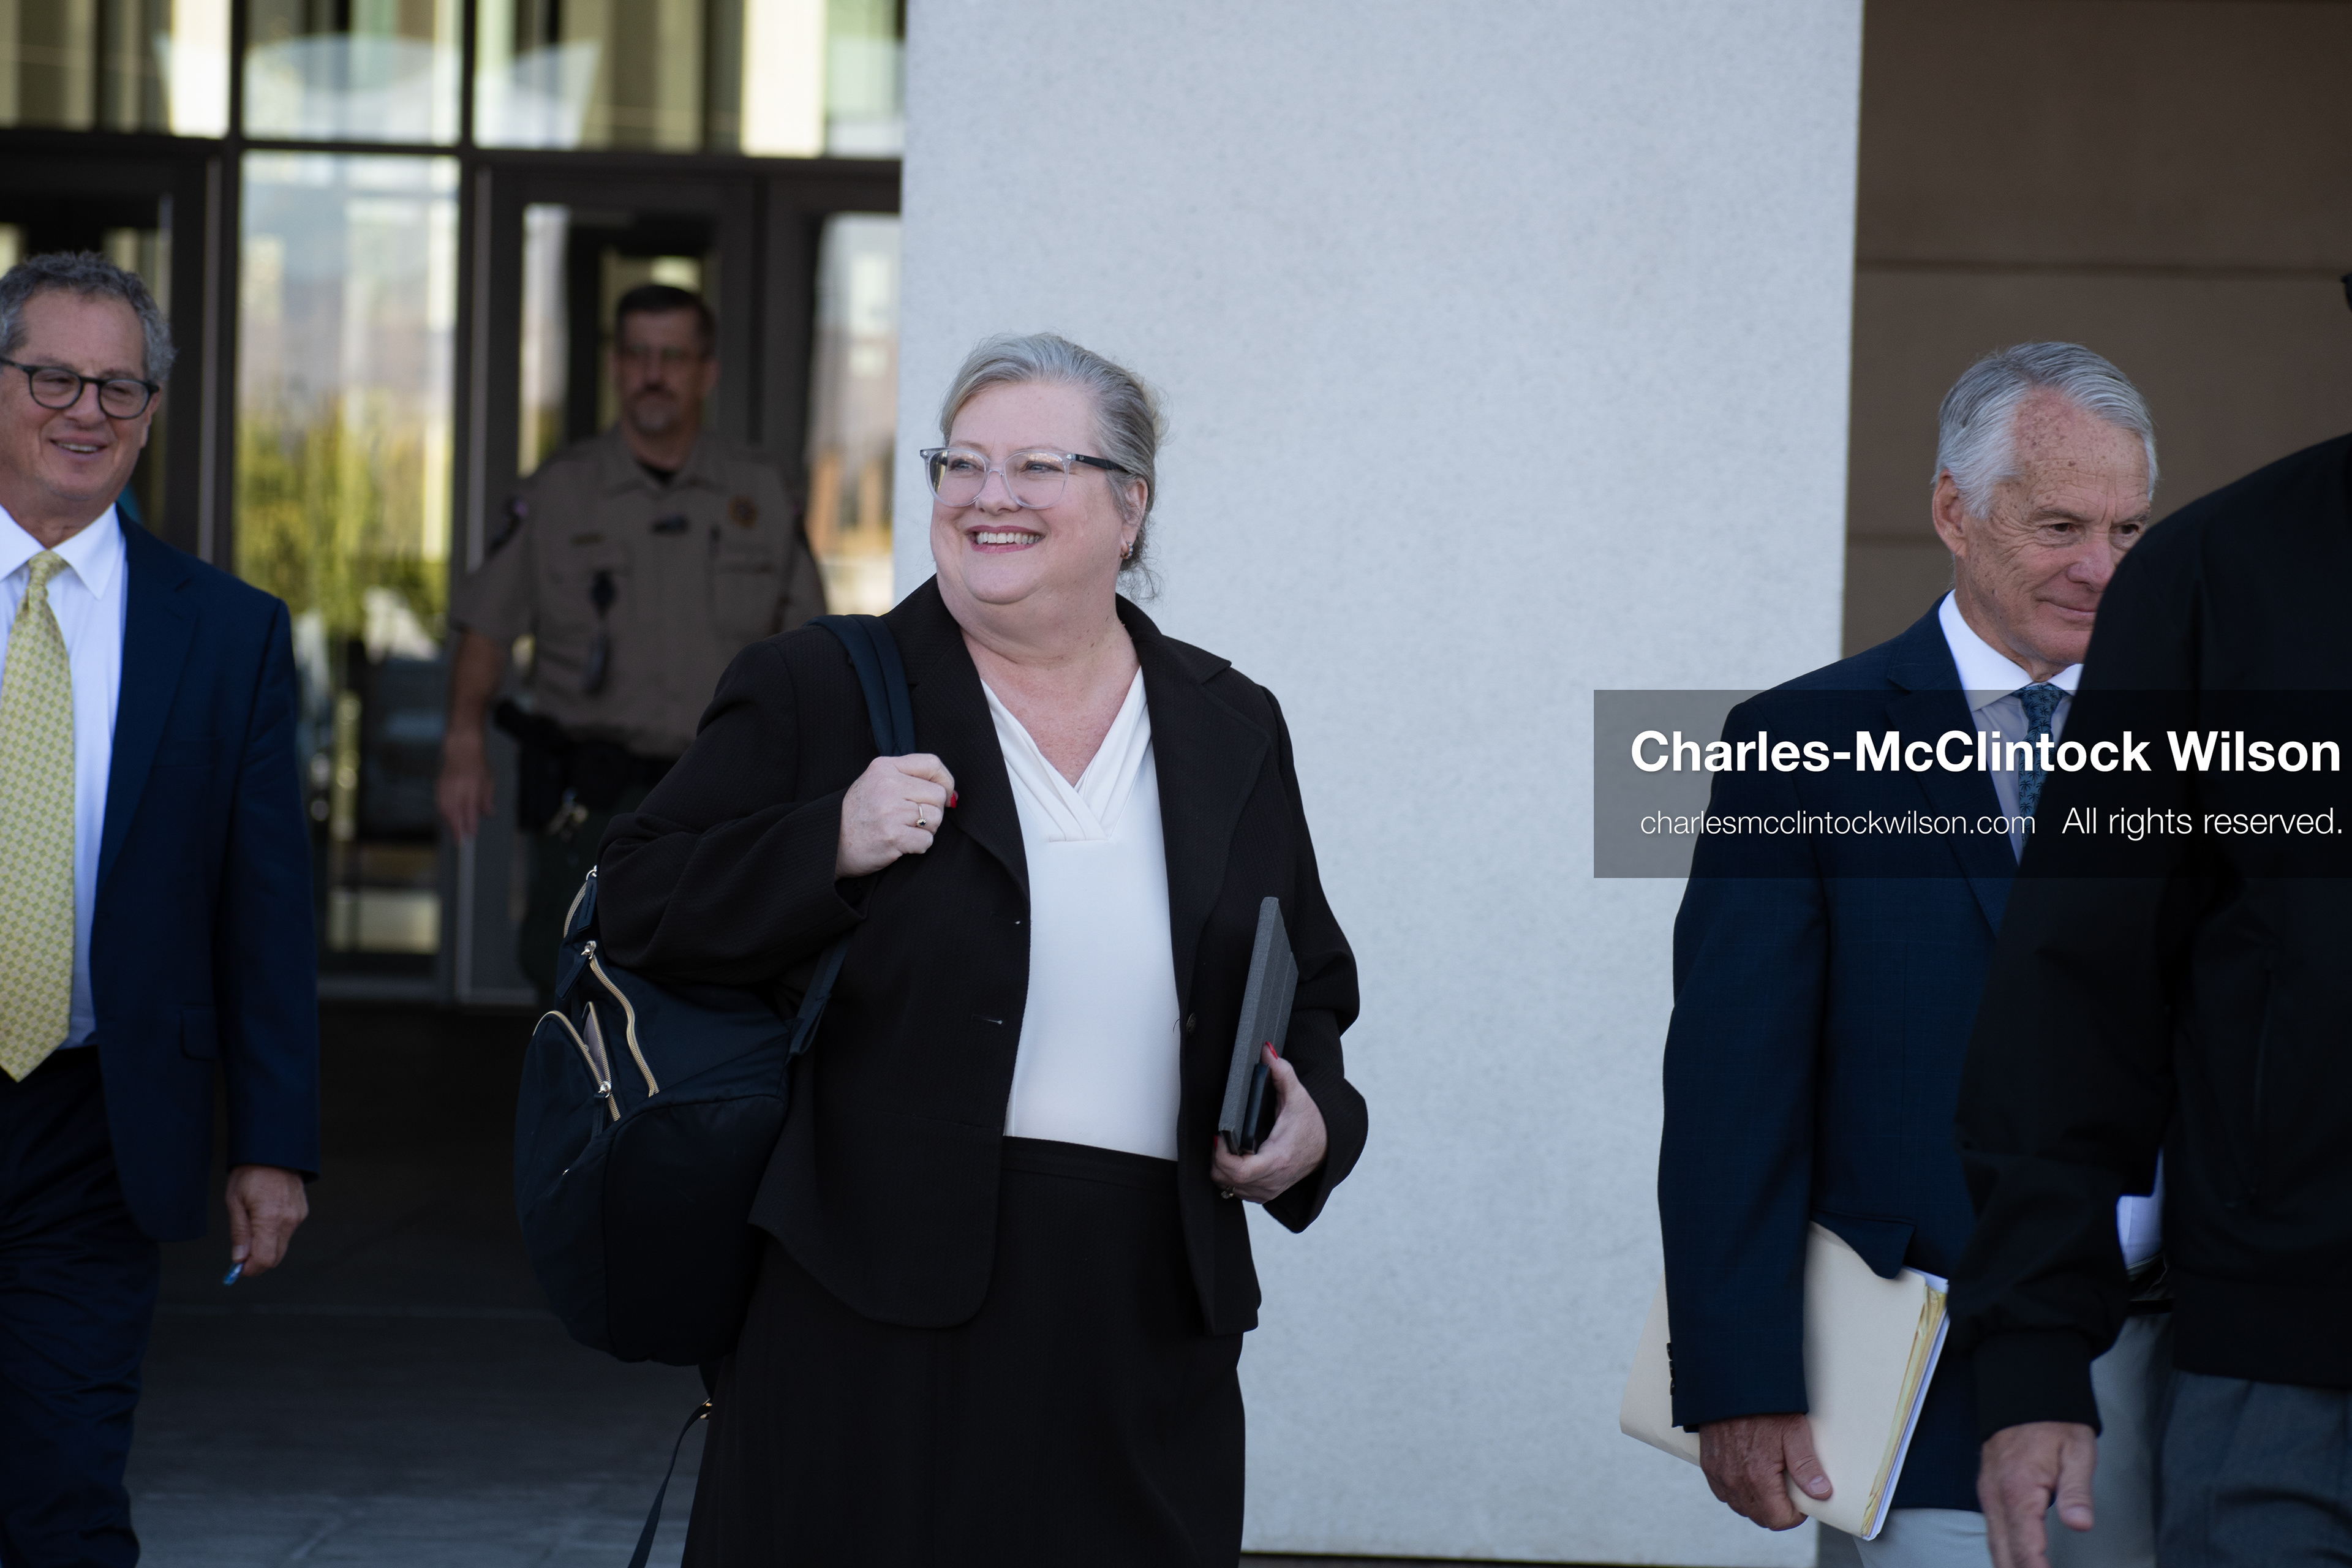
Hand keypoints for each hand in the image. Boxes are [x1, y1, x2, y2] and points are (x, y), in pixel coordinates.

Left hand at [224, 1165, 308, 1279]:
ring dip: (265, 1246)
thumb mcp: (235, 1201)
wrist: (274, 1151)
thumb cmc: (250, 1173)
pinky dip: (274, 1234)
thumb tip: (239, 1258)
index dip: (250, 1269)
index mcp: (270, 1219)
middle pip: (275, 1257)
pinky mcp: (302, 1211)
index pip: (265, 1259)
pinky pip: (287, 1232)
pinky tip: (263, 1218)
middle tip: (240, 1256)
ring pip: (281, 1245)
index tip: (237, 1270)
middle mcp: (289, 1221)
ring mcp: (298, 1216)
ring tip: (250, 1229)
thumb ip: (239, 1233)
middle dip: (257, 1261)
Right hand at [436, 732, 495, 840]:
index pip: (469, 809)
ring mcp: (446, 785)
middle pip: (453, 812)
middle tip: (460, 841)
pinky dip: (443, 814)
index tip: (471, 834)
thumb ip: (486, 799)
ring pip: (444, 809)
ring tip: (455, 832)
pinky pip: (439, 803)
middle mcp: (457, 786)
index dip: (469, 824)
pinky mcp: (439, 785)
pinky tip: (448, 819)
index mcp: (471, 785)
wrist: (461, 748)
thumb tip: (488, 814)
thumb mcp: (488, 780)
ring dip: (449, 823)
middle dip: (456, 828)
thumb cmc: (477, 764)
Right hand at [836, 753, 955, 877]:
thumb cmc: (859, 814)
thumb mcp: (876, 782)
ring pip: (936, 818)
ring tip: (904, 830)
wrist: (831, 843)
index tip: (944, 795)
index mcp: (884, 767)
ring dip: (926, 829)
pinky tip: (902, 843)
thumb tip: (952, 794)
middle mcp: (887, 785)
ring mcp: (889, 810)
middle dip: (933, 810)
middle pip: (938, 794)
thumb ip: (909, 779)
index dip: (945, 781)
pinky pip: (927, 840)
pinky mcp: (892, 836)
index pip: (932, 764)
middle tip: (913, 819)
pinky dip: (919, 846)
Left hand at [1209, 1046, 1327, 1202]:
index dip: (1221, 1156)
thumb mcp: (1298, 1097)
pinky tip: (1234, 1159)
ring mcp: (1269, 1190)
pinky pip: (1238, 1192)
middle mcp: (1273, 1179)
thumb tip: (1267, 1051)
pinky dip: (1230, 1178)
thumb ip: (1282, 1073)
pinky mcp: (1266, 1194)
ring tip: (1225, 1147)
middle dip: (1216, 1159)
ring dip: (1221, 1169)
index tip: (1217, 1136)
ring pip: (1229, 1188)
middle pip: (1228, 1180)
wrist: (1328, 1146)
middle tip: (1217, 1138)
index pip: (1240, 1170)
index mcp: (1278, 1158)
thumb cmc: (1312, 1124)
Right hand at [1699, 1412, 1830, 1529]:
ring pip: (1741, 1507)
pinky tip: (1747, 1476)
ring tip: (1768, 1482)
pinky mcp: (1708, 1465)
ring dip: (1756, 1502)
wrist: (1730, 1383)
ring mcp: (1719, 1474)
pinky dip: (1736, 1492)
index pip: (1778, 1520)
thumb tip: (1821, 1493)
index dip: (1794, 1516)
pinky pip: (1723, 1493)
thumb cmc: (1764, 1406)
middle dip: (1777, 1510)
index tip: (1800, 1501)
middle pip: (1759, 1517)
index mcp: (1758, 1477)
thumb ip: (1806, 1466)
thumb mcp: (1794, 1432)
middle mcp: (1735, 1481)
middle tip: (1787, 1489)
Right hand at [1980, 1421, 2097, 1567]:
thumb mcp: (2077, 1451)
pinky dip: (2003, 1555)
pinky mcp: (1988, 1493)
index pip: (2026, 1551)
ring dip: (2010, 1567)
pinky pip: (1992, 1533)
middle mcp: (1996, 1497)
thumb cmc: (2053, 1421)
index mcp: (2019, 1491)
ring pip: (1993, 1547)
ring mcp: (1989, 1495)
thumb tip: (2081, 1524)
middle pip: (2004, 1555)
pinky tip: (2015, 1563)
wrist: (2024, 1392)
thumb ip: (2078, 1491)